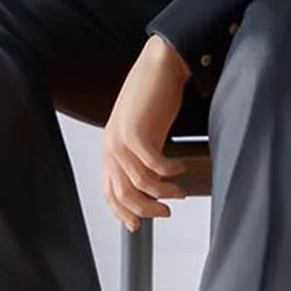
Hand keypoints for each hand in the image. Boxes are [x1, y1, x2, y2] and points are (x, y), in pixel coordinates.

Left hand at [103, 37, 190, 231]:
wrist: (158, 66)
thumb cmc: (153, 99)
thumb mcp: (143, 135)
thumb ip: (141, 159)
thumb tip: (153, 188)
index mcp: (110, 150)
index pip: (110, 192)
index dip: (125, 213)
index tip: (140, 225)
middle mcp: (110, 147)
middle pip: (124, 194)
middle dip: (147, 209)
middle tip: (168, 211)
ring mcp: (120, 140)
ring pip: (140, 183)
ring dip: (163, 192)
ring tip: (180, 190)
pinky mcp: (136, 131)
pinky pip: (154, 164)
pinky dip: (169, 172)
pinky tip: (180, 168)